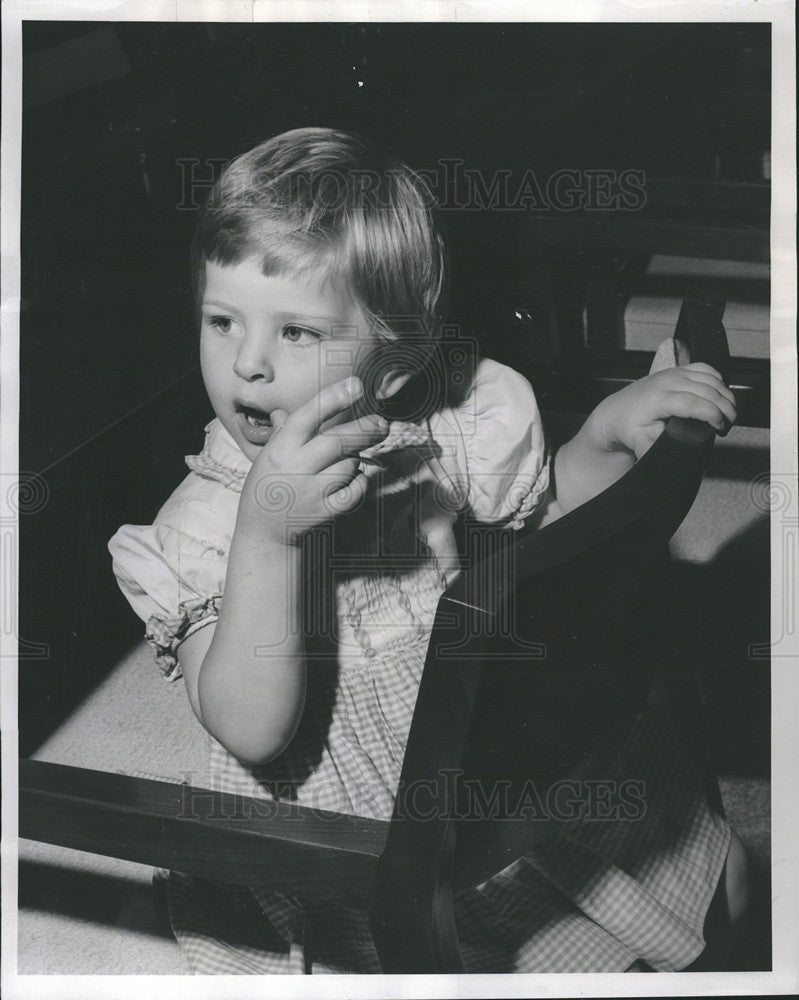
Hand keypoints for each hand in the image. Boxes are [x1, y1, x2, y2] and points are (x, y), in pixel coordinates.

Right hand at [239, 377, 387, 545]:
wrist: (263, 532)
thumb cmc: (267, 486)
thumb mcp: (267, 456)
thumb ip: (281, 433)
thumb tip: (283, 412)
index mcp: (281, 447)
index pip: (309, 416)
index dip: (334, 399)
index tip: (357, 385)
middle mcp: (295, 467)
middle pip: (338, 441)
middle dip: (365, 430)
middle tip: (382, 424)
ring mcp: (311, 491)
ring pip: (349, 465)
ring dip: (357, 458)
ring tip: (351, 458)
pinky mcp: (325, 511)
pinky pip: (354, 490)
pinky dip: (360, 482)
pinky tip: (354, 478)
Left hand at [589, 363, 736, 459]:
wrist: (618, 411)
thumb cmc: (630, 428)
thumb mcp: (640, 444)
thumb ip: (656, 452)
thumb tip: (671, 463)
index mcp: (659, 400)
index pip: (694, 403)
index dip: (713, 415)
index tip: (720, 428)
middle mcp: (668, 382)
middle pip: (708, 390)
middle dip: (725, 407)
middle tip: (729, 425)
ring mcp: (674, 373)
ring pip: (711, 378)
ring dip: (726, 395)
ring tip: (728, 414)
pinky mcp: (678, 369)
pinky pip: (706, 369)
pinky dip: (718, 381)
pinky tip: (720, 396)